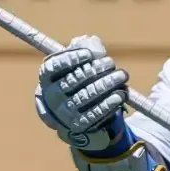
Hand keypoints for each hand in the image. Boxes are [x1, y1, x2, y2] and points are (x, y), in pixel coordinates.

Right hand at [35, 35, 126, 149]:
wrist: (74, 111)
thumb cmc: (77, 77)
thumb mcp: (77, 60)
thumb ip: (84, 47)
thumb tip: (95, 45)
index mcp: (47, 76)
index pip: (54, 66)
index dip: (71, 59)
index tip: (89, 54)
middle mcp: (52, 95)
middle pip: (73, 81)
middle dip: (95, 70)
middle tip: (111, 62)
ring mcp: (64, 112)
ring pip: (85, 96)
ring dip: (105, 85)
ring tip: (121, 76)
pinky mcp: (79, 124)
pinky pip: (93, 114)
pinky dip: (108, 104)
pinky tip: (119, 95)